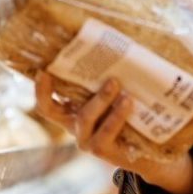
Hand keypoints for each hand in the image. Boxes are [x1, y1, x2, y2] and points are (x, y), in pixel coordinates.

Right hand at [33, 72, 192, 193]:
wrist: (152, 150)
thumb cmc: (132, 115)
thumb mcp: (118, 94)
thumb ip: (110, 77)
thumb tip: (115, 42)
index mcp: (72, 111)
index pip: (46, 103)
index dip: (39, 89)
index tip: (42, 70)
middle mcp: (74, 127)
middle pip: (50, 110)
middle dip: (49, 90)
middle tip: (65, 65)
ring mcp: (85, 140)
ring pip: (84, 117)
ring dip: (100, 98)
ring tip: (116, 83)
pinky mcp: (101, 151)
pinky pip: (105, 132)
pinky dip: (116, 116)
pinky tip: (128, 103)